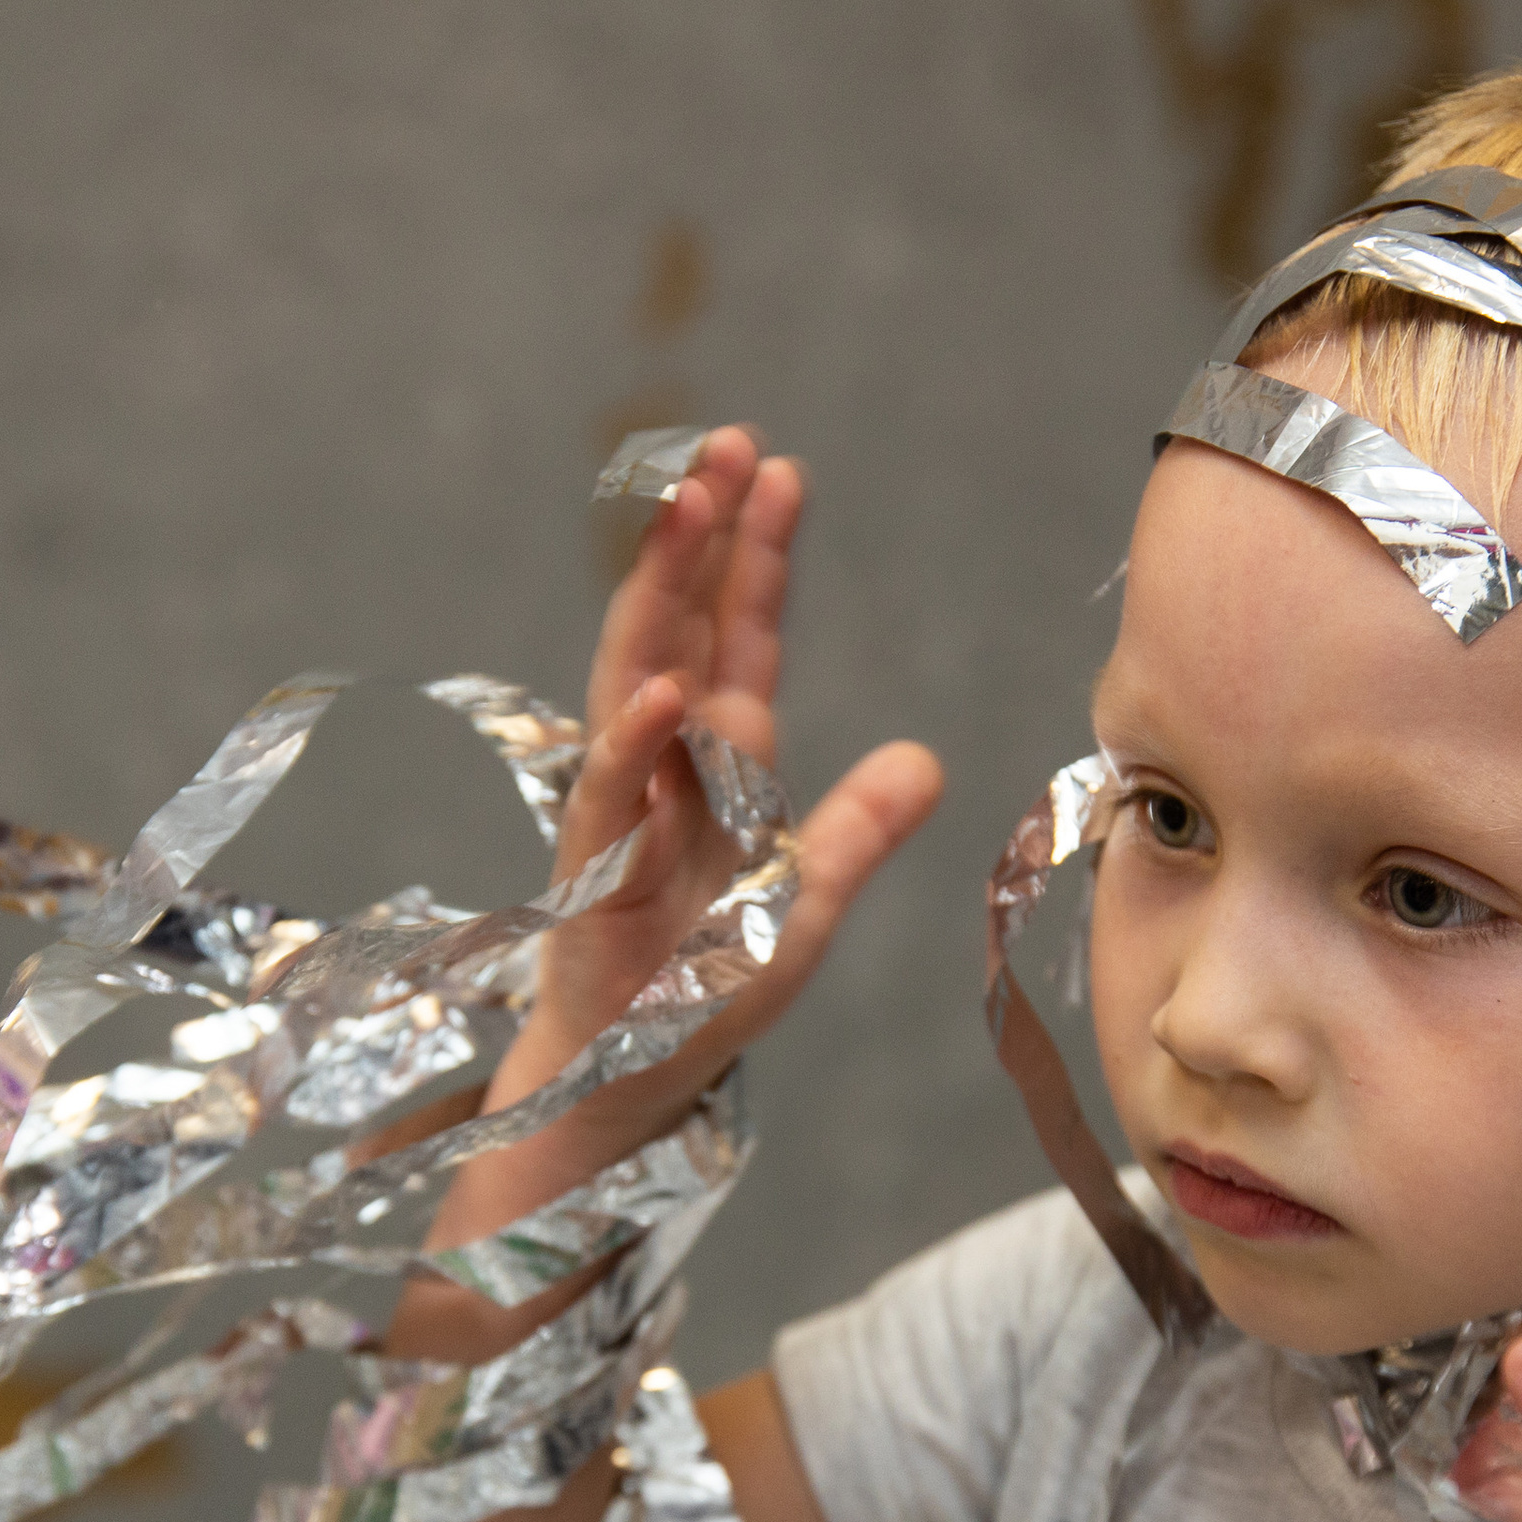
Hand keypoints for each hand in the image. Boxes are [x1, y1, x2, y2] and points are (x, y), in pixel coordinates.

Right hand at [462, 429, 941, 1223]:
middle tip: (723, 445)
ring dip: (657, 595)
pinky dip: (636, 739)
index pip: (740, 640)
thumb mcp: (803, 906)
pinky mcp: (595, 873)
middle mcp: (664, 770)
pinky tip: (664, 684)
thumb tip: (926, 759)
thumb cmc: (704, 989)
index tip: (777, 467)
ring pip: (634, 679)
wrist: (625, 1076)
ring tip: (683, 511)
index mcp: (719, 766)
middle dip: (698, 539)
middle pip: (679, 630)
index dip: (755, 557)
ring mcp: (622, 813)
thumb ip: (857, 832)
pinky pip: (614, 794)